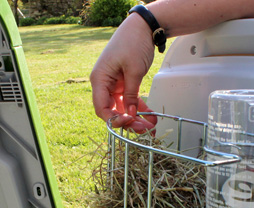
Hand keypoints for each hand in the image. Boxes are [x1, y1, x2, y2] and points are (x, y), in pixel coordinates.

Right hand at [90, 13, 156, 130]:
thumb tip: (130, 114)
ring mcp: (115, 86)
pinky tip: (150, 117)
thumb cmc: (133, 42)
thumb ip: (131, 94)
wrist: (142, 28)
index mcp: (100, 79)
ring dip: (136, 119)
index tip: (128, 121)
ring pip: (123, 109)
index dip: (114, 119)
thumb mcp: (133, 70)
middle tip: (143, 129)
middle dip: (128, 122)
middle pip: (113, 111)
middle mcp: (105, 85)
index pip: (101, 107)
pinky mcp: (125, 85)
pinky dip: (140, 109)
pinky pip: (131, 102)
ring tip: (150, 126)